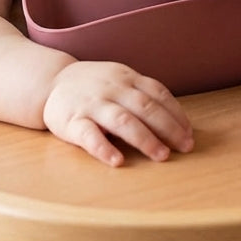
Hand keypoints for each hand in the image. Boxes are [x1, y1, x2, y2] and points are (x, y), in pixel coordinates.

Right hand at [42, 61, 193, 167]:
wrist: (51, 82)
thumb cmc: (94, 86)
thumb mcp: (120, 80)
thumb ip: (143, 94)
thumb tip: (176, 121)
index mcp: (127, 78)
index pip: (158, 93)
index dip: (176, 113)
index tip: (189, 133)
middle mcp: (112, 89)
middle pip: (145, 107)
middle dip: (168, 127)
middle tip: (185, 147)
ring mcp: (92, 104)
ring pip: (122, 120)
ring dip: (145, 139)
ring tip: (162, 155)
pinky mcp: (71, 121)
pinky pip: (89, 135)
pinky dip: (104, 148)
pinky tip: (117, 161)